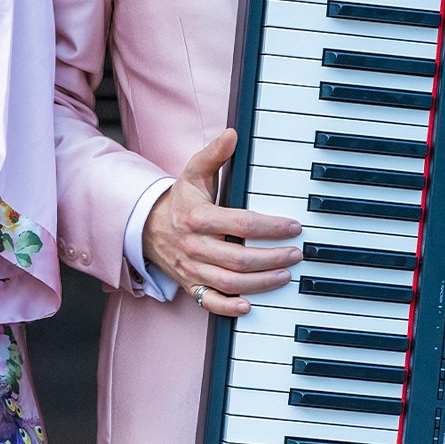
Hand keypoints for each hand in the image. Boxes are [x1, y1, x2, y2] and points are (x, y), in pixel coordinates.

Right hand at [141, 128, 302, 316]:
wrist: (149, 227)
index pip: (241, 224)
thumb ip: (214, 154)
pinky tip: (251, 305)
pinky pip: (210, 303)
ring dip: (261, 282)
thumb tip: (232, 135)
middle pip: (239, 259)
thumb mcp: (193, 172)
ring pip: (230, 283)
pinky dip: (230, 308)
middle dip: (273, 258)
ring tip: (285, 275)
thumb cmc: (180, 200)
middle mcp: (193, 246)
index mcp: (197, 217)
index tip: (293, 227)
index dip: (271, 227)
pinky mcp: (190, 285)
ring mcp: (191, 268)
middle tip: (296, 253)